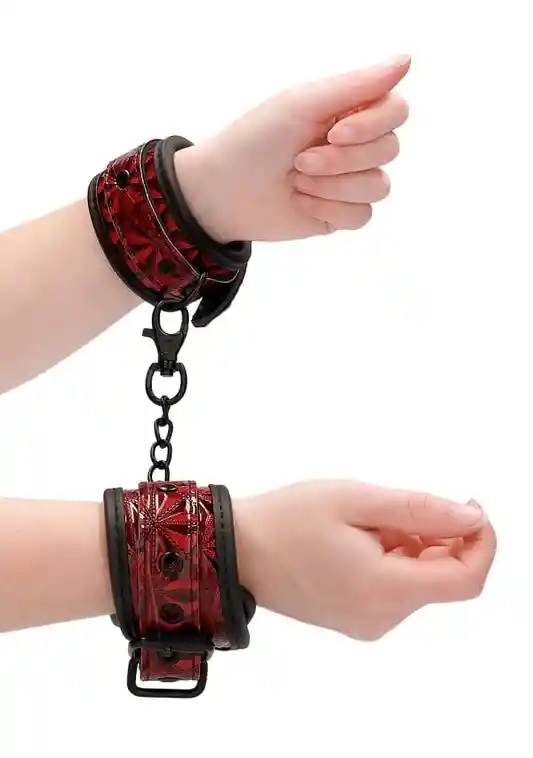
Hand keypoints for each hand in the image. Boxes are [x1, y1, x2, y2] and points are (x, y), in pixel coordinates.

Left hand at [174, 56, 410, 242]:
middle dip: (341, 160)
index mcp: (349, 110)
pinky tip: (301, 203)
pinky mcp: (341, 214)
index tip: (333, 131)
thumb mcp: (302, 104)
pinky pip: (362, 216)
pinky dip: (328, 209)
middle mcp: (355, 144)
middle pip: (389, 150)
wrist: (223, 192)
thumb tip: (407, 60)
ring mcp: (349, 181)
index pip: (396, 111)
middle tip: (300, 161)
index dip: (373, 125)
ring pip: (378, 187)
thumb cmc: (256, 140)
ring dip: (332, 186)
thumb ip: (356, 84)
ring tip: (296, 182)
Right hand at [233, 480, 495, 639]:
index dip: (483, 541)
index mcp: (384, 590)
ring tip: (366, 520)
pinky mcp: (356, 620)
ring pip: (419, 580)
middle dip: (438, 536)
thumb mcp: (356, 499)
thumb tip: (471, 518)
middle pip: (444, 578)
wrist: (235, 551)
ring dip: (412, 544)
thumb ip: (421, 509)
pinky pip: (396, 589)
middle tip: (396, 505)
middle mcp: (382, 618)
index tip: (469, 506)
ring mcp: (368, 623)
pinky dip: (394, 558)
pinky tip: (359, 538)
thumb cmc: (287, 520)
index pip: (467, 578)